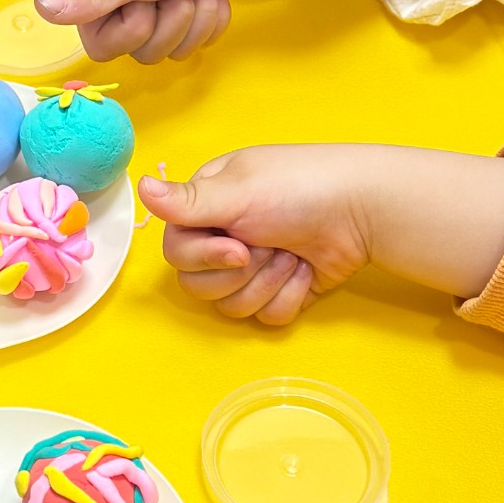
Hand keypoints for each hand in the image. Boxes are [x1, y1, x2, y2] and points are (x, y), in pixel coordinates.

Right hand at [139, 144, 503, 326]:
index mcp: (208, 206)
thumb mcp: (239, 191)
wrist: (365, 211)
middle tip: (267, 248)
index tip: (238, 245)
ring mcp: (255, 268)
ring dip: (268, 283)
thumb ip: (187, 201)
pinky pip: (264, 316)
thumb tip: (138, 186)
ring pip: (231, 307)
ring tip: (293, 256)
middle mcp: (225, 237)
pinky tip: (308, 272)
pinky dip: (289, 297)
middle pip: (198, 286)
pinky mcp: (282, 291)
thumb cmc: (300, 189)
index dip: (204, 257)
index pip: (176, 251)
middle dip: (240, 273)